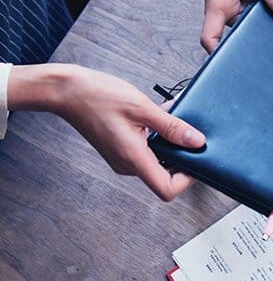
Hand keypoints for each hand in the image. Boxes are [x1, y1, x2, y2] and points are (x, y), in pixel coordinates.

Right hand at [8, 64, 205, 200]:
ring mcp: (121, 158)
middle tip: (190, 133)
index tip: (197, 160)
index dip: (187, 179)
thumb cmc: (98, 97)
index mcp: (133, 158)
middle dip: (181, 156)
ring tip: (174, 119)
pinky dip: (157, 137)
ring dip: (169, 143)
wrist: (67, 92)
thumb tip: (196, 141)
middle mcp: (126, 164)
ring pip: (155, 160)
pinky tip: (160, 116)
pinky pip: (145, 150)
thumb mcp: (142, 108)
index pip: (166, 189)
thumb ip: (171, 126)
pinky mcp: (119, 149)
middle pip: (163, 175)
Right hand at [201, 0, 272, 52]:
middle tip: (267, 53)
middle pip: (226, 39)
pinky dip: (252, 21)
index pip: (209, 37)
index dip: (217, 54)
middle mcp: (217, 10)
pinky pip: (240, 20)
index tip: (233, 63)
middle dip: (244, 46)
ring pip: (236, 29)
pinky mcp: (229, 9)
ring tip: (272, 37)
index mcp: (219, 2)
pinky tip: (269, 19)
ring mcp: (222, 11)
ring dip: (251, 31)